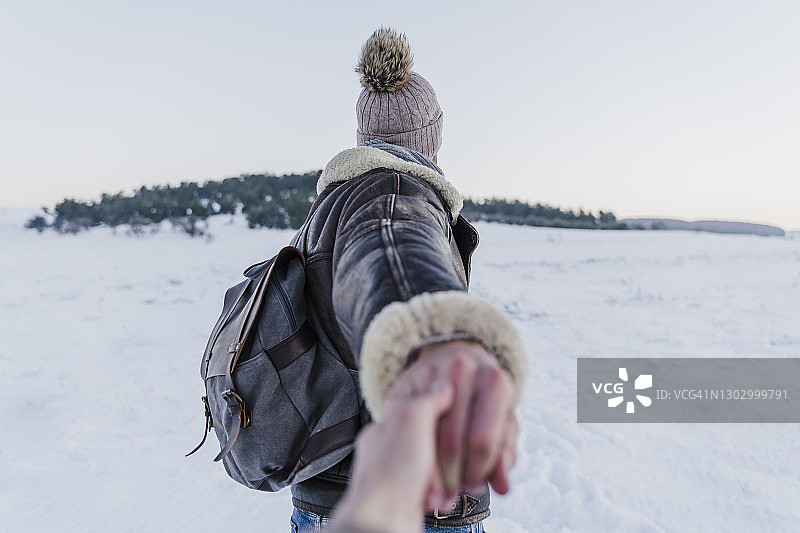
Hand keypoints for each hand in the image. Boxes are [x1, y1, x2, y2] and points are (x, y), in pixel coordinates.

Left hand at [332, 379, 454, 532]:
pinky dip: (448, 494)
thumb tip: (443, 386)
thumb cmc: (390, 474)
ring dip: (452, 474)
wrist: (384, 525)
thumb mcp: (410, 419)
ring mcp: (402, 477)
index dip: (446, 410)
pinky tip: (446, 498)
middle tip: (460, 454)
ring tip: (450, 483)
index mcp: (386, 428)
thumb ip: (427, 398)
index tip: (462, 411)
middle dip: (452, 449)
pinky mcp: (415, 500)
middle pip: (436, 438)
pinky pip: (442, 491)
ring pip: (442, 466)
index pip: (421, 407)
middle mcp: (390, 452)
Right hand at [401, 340, 517, 503]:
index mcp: (494, 381)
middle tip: (452, 494)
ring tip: (437, 488)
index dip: (477, 472)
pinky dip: (410, 451)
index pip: (483, 440)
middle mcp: (463, 369)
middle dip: (453, 476)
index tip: (473, 487)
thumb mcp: (503, 420)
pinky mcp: (406, 382)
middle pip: (452, 440)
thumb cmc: (484, 398)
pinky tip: (417, 467)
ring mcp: (431, 373)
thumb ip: (505, 453)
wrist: (458, 358)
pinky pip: (404, 425)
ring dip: (431, 470)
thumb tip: (502, 486)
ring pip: (425, 434)